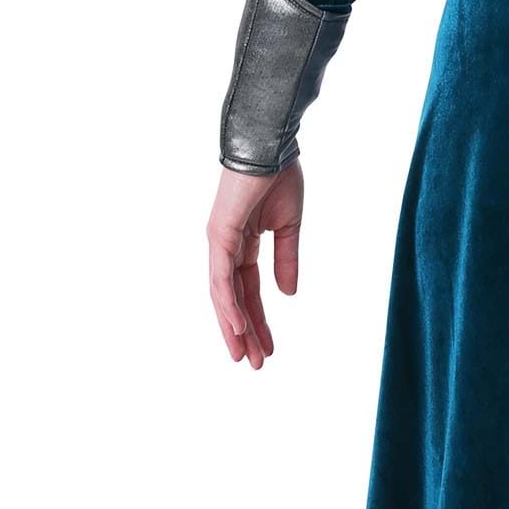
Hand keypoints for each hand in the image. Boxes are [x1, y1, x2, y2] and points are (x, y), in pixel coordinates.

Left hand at [206, 163, 304, 366]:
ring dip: (234, 327)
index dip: (259, 319)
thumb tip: (288, 294)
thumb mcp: (289, 226)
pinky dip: (228, 303)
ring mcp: (219, 242)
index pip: (249, 290)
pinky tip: (237, 327)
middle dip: (244, 332)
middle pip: (233, 299)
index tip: (270, 348)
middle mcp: (226, 246)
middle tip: (254, 363)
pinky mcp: (219, 235)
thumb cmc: (279, 175)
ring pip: (224, 295)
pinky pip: (222, 277)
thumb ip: (286, 260)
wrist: (270, 145)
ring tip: (244, 355)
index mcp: (244, 243)